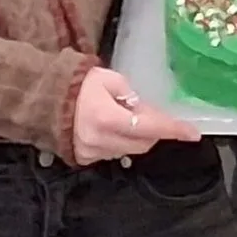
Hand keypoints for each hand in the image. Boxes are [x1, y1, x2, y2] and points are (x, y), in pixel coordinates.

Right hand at [72, 67, 199, 163]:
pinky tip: (109, 128)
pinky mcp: (84, 159)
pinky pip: (113, 154)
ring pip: (129, 151)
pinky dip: (119, 142)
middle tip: (147, 113)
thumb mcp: (107, 78)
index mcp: (106, 117)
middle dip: (153, 130)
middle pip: (143, 144)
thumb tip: (143, 111)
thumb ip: (130, 95)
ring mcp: (92, 152)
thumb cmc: (76, 84)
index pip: (149, 127)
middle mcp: (100, 140)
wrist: (43, 98)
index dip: (173, 130)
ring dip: (135, 136)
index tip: (192, 133)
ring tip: (123, 117)